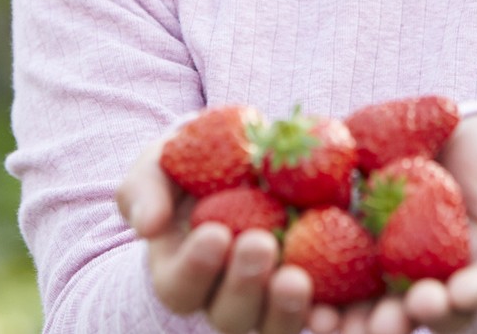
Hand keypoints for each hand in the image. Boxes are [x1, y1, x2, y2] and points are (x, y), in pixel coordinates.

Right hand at [116, 135, 313, 332]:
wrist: (249, 159)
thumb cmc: (195, 165)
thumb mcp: (162, 163)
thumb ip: (146, 188)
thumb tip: (149, 225)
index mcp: (181, 270)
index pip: (179, 287)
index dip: (195, 268)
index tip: (215, 233)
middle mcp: (224, 295)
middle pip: (228, 315)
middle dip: (242, 283)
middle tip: (259, 244)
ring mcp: (268, 298)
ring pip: (271, 324)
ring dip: (283, 308)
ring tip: (295, 278)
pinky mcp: (310, 288)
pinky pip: (317, 314)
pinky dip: (324, 314)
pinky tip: (331, 309)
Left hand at [306, 111, 476, 333]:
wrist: (461, 139)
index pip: (476, 294)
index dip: (464, 299)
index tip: (448, 296)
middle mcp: (436, 282)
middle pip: (415, 314)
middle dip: (396, 322)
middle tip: (382, 323)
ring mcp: (394, 270)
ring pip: (368, 305)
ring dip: (348, 319)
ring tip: (326, 322)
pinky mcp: (355, 246)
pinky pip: (332, 271)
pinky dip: (313, 280)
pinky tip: (289, 280)